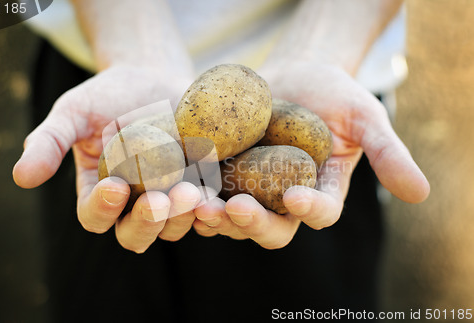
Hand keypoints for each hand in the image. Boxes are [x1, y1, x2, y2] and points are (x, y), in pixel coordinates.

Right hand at [13, 65, 200, 252]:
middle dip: (148, 221)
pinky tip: (216, 195)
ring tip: (192, 193)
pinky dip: (211, 208)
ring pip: (173, 227)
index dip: (102, 209)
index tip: (113, 186)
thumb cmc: (108, 94)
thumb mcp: (73, 112)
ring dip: (182, 216)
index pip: (94, 216)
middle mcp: (133, 203)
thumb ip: (49, 142)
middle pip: (136, 233)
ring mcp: (168, 197)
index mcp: (99, 192)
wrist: (155, 77)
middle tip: (160, 200)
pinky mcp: (199, 187)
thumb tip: (21, 177)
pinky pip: (205, 209)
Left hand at [193, 61, 429, 248]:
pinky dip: (193, 192)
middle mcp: (282, 200)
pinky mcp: (222, 174)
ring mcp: (250, 189)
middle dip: (251, 224)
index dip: (309, 211)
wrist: (293, 74)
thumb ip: (388, 154)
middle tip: (233, 209)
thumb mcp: (365, 117)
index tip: (296, 198)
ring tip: (199, 202)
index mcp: (320, 191)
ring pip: (232, 218)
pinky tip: (180, 182)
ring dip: (215, 216)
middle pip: (270, 228)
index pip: (318, 213)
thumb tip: (421, 194)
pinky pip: (206, 192)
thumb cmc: (333, 93)